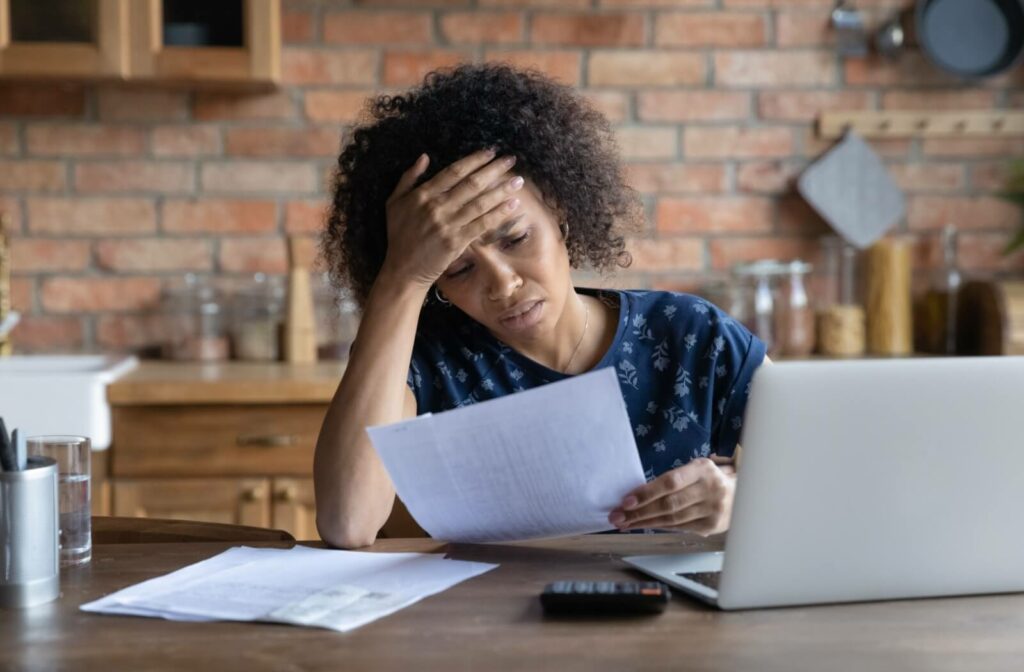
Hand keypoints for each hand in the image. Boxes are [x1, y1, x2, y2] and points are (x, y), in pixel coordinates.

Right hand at [379, 148, 524, 290]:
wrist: (402, 269)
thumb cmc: (399, 235)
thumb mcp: (394, 202)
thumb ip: (408, 178)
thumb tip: (424, 157)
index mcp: (422, 194)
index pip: (454, 172)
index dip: (474, 160)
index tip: (490, 151)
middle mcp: (437, 207)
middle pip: (471, 184)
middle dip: (493, 169)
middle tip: (511, 160)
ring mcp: (448, 225)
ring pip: (480, 203)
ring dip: (501, 190)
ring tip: (518, 180)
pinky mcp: (457, 241)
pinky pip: (481, 224)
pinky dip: (498, 214)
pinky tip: (512, 205)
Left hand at [608, 456, 736, 535]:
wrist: (740, 496)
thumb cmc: (707, 480)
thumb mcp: (694, 470)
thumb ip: (672, 480)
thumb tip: (636, 494)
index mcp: (702, 469)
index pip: (670, 482)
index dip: (647, 492)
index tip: (626, 501)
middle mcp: (710, 489)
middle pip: (669, 504)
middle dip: (639, 512)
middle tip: (617, 516)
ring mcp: (712, 510)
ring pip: (672, 519)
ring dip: (645, 522)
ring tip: (624, 523)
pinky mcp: (711, 526)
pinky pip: (679, 527)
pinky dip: (659, 527)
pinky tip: (644, 525)